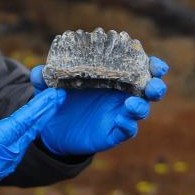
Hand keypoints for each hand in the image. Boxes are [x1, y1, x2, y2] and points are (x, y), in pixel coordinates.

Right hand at [0, 85, 66, 194]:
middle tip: (57, 98)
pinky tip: (21, 134)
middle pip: (24, 136)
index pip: (18, 126)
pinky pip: (11, 158)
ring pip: (19, 149)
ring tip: (43, 111)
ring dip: (32, 129)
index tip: (54, 95)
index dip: (37, 109)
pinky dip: (21, 141)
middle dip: (42, 116)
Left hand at [30, 57, 168, 154]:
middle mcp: (121, 94)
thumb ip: (44, 79)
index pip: (139, 67)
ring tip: (133, 104)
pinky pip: (127, 130)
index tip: (154, 63)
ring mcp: (119, 113)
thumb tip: (39, 71)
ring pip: (141, 110)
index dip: (152, 64)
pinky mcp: (113, 132)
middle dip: (156, 85)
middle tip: (154, 83)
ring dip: (142, 106)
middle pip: (149, 89)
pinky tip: (124, 120)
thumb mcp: (48, 87)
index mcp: (113, 77)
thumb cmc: (58, 99)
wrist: (53, 129)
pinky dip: (128, 125)